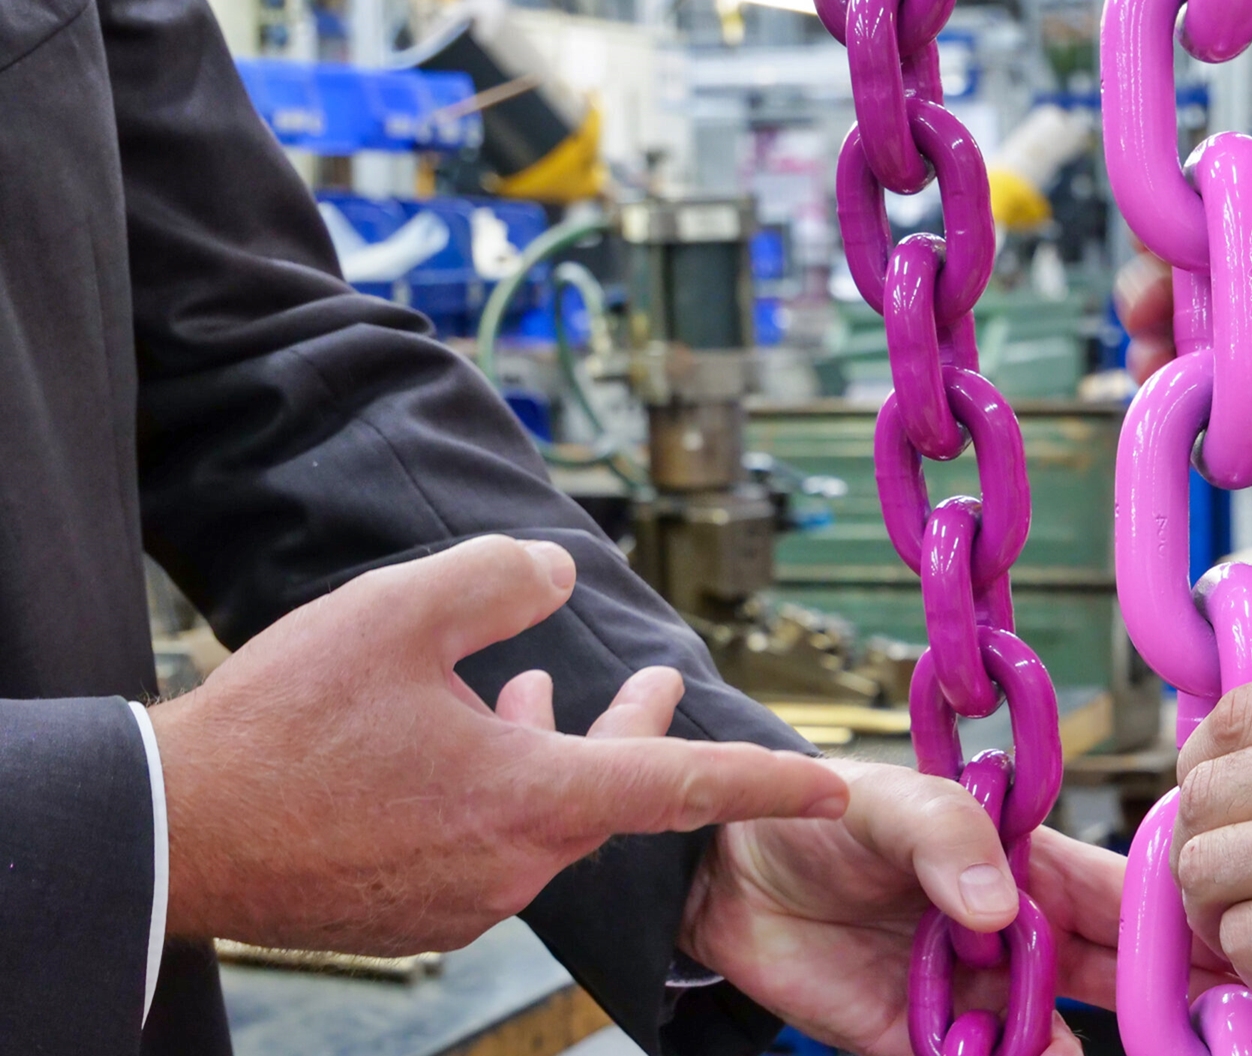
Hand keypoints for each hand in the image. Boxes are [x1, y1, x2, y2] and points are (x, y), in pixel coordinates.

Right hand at [149, 535, 848, 953]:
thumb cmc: (283, 727)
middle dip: (632, 728)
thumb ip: (500, 580)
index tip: (835, 786)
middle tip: (661, 677)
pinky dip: (493, 792)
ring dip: (547, 751)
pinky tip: (456, 742)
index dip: (766, 777)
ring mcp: (462, 903)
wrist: (174, 833)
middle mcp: (512, 868)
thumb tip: (560, 576)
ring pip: (538, 816)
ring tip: (525, 689)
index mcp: (531, 801)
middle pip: (606, 791)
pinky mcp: (417, 918)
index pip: (682, 785)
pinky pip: (482, 848)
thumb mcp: (398, 612)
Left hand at [682, 760, 1235, 1055]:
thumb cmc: (814, 812)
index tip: (1236, 955)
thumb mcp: (888, 799)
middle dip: (1156, 1007)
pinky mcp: (916, 1043)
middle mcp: (1010, 935)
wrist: (719, 870)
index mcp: (1022, 864)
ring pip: (1050, 1040)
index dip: (1178, 927)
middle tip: (1210, 1034)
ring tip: (1082, 1055)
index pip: (1120, 900)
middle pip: (1104, 980)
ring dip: (1070, 1053)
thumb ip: (949, 837)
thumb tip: (1003, 910)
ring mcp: (970, 996)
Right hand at [1116, 35, 1251, 515]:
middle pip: (1198, 285)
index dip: (1189, 216)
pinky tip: (1196, 422)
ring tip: (1159, 367)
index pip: (1238, 213)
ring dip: (1165, 356)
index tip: (1164, 227)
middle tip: (1148, 308)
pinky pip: (1232, 425)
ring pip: (1201, 354)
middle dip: (1155, 289)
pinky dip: (1199, 422)